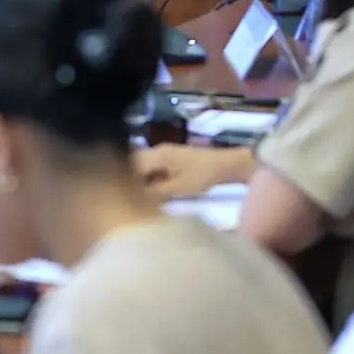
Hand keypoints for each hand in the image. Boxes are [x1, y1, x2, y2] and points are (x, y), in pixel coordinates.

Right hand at [133, 142, 250, 197]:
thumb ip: (155, 192)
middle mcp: (157, 152)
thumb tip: (137, 200)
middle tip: (132, 201)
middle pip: (135, 166)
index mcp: (157, 155)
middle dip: (132, 183)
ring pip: (144, 169)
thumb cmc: (203, 175)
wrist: (227, 166)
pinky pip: (154, 171)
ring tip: (142, 201)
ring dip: (142, 183)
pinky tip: (154, 195)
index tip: (126, 199)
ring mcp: (165, 156)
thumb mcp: (179, 187)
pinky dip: (152, 182)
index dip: (126, 182)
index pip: (132, 166)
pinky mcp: (172, 162)